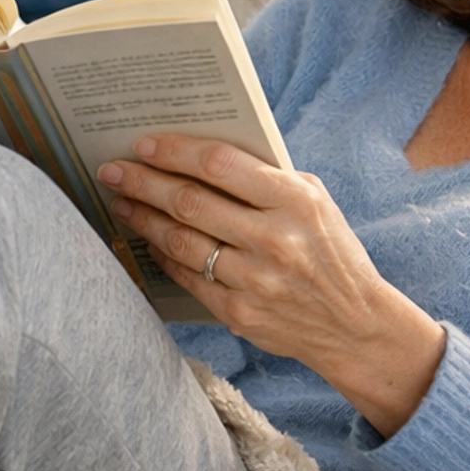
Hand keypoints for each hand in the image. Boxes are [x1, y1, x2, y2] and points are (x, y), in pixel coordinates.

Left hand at [97, 135, 446, 436]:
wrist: (356, 326)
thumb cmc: (332, 253)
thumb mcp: (315, 202)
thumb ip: (267, 180)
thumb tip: (201, 157)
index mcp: (296, 201)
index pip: (222, 164)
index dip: (176, 151)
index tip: (145, 144)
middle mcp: (274, 239)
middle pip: (190, 202)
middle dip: (144, 182)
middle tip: (113, 170)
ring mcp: (255, 280)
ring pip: (180, 241)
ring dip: (143, 219)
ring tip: (122, 202)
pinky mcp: (240, 314)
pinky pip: (187, 277)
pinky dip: (162, 256)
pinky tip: (148, 240)